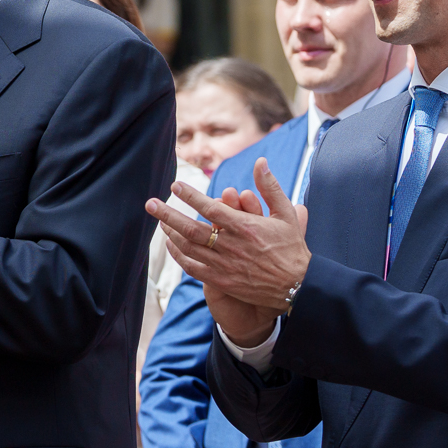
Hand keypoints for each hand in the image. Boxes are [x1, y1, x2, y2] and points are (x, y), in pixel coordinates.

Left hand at [147, 158, 310, 346]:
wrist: (297, 286)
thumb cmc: (292, 248)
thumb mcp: (286, 214)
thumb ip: (270, 187)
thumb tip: (260, 161)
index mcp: (245, 227)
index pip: (210, 208)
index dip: (190, 196)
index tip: (175, 186)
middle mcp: (231, 246)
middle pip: (191, 228)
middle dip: (168, 214)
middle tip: (150, 203)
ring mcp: (224, 265)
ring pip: (189, 248)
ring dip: (170, 233)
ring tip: (159, 221)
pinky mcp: (222, 281)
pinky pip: (193, 268)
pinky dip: (179, 256)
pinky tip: (171, 246)